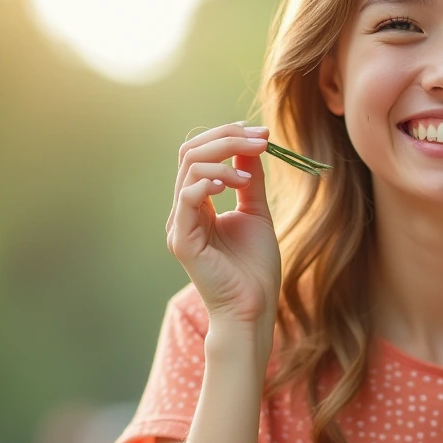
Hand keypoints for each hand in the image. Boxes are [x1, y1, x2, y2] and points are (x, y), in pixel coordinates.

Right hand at [166, 123, 280, 337]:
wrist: (254, 307)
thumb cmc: (256, 268)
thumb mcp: (257, 213)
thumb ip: (250, 181)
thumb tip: (252, 146)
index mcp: (198, 204)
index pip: (200, 154)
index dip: (229, 137)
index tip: (262, 135)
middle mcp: (183, 210)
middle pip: (191, 153)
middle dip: (227, 138)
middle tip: (260, 139)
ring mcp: (179, 224)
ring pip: (189, 168)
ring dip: (224, 158)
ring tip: (250, 173)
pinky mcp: (182, 240)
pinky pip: (187, 198)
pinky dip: (209, 182)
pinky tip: (234, 183)